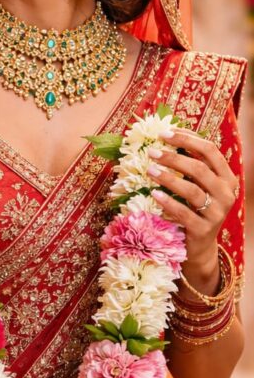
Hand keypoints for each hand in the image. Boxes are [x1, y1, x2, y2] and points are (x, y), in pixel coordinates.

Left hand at [148, 127, 237, 288]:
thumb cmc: (195, 208)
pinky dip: (167, 202)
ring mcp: (217, 213)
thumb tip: (165, 135)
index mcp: (227, 177)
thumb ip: (190, 163)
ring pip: (192, 190)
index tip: (164, 133)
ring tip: (150, 170)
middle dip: (174, 157)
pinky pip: (184, 213)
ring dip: (168, 178)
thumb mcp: (198, 185)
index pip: (210, 150)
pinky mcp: (203, 229)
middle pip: (200, 168)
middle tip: (152, 151)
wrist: (200, 245)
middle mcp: (226, 193)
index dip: (187, 139)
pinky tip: (154, 193)